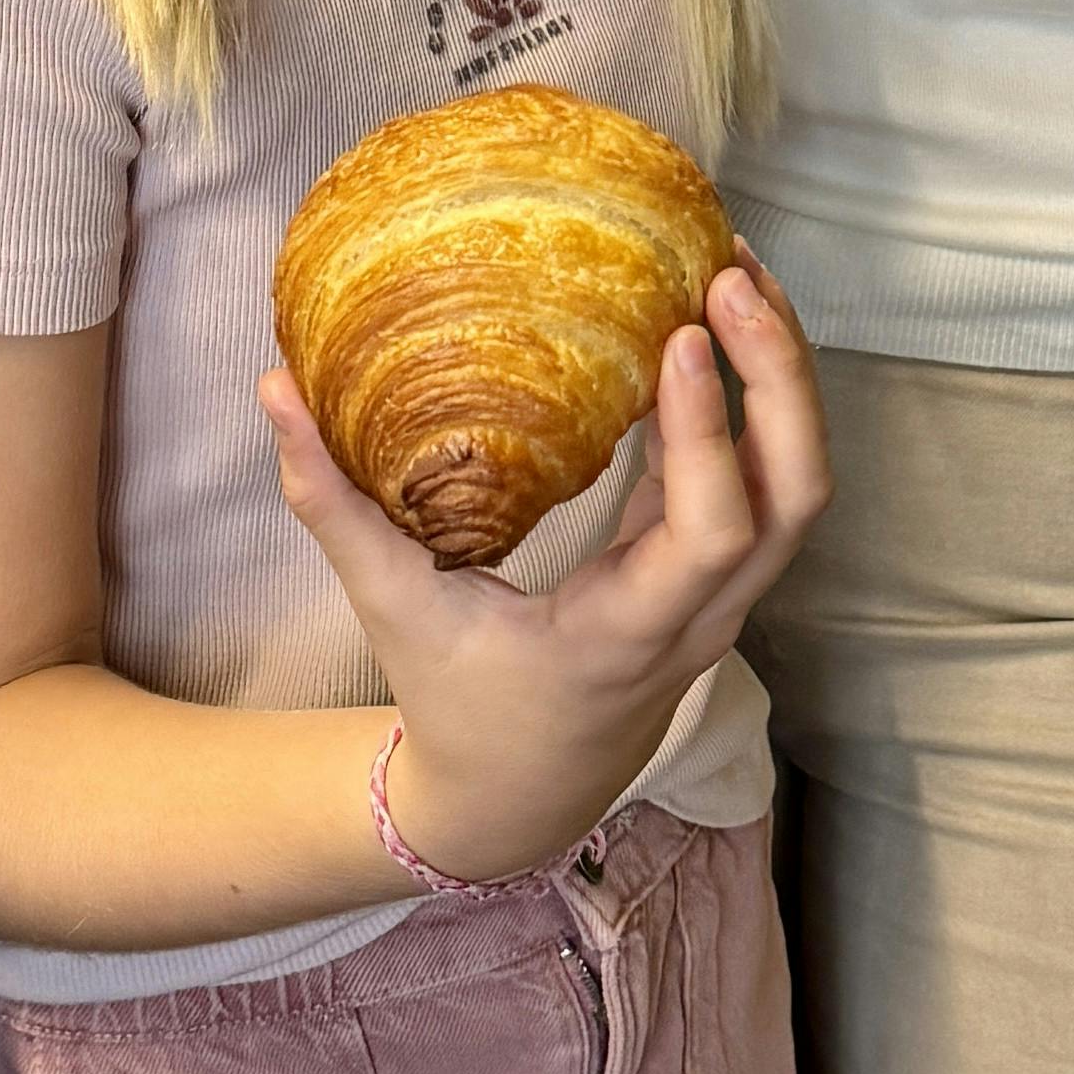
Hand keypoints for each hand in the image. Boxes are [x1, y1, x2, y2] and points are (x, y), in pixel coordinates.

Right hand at [258, 262, 831, 885]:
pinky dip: (756, 404)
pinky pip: (764, 484)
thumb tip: (276, 390)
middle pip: (795, 497)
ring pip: (797, 489)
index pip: (711, 531)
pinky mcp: (716, 574)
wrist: (518, 799)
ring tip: (741, 274)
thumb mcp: (390, 611)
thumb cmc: (457, 708)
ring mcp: (723, 599)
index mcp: (629, 631)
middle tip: (733, 273)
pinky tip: (715, 327)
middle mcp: (699, 617)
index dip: (710, 431)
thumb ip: (332, 505)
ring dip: (783, 383)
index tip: (684, 335)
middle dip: (781, 381)